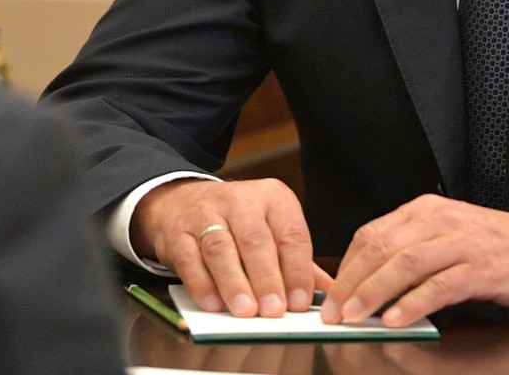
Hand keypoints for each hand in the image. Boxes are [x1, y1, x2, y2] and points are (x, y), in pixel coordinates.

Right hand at [132, 177, 326, 317]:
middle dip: (266, 279)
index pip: (291, 234)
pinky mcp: (178, 231)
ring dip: (234, 283)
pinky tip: (213, 303)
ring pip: (221, 248)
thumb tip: (329, 292)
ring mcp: (205, 213)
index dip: (297, 270)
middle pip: (256, 241)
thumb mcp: (271, 228)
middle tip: (274, 310)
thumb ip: (296, 260)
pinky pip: (189, 258)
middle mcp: (240, 200)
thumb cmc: (236, 222)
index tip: (300, 302)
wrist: (181, 201)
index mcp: (273, 198)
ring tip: (245, 311)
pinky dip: (202, 283)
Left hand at [323, 195, 508, 325]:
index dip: (346, 267)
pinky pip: (440, 285)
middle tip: (333, 311)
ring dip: (374, 292)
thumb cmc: (495, 247)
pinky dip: (414, 303)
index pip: (371, 234)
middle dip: (351, 282)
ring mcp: (462, 242)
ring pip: (406, 263)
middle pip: (382, 247)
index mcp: (426, 210)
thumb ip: (411, 251)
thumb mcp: (447, 237)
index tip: (330, 295)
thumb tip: (365, 283)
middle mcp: (440, 220)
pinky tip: (397, 320)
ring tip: (355, 317)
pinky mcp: (482, 267)